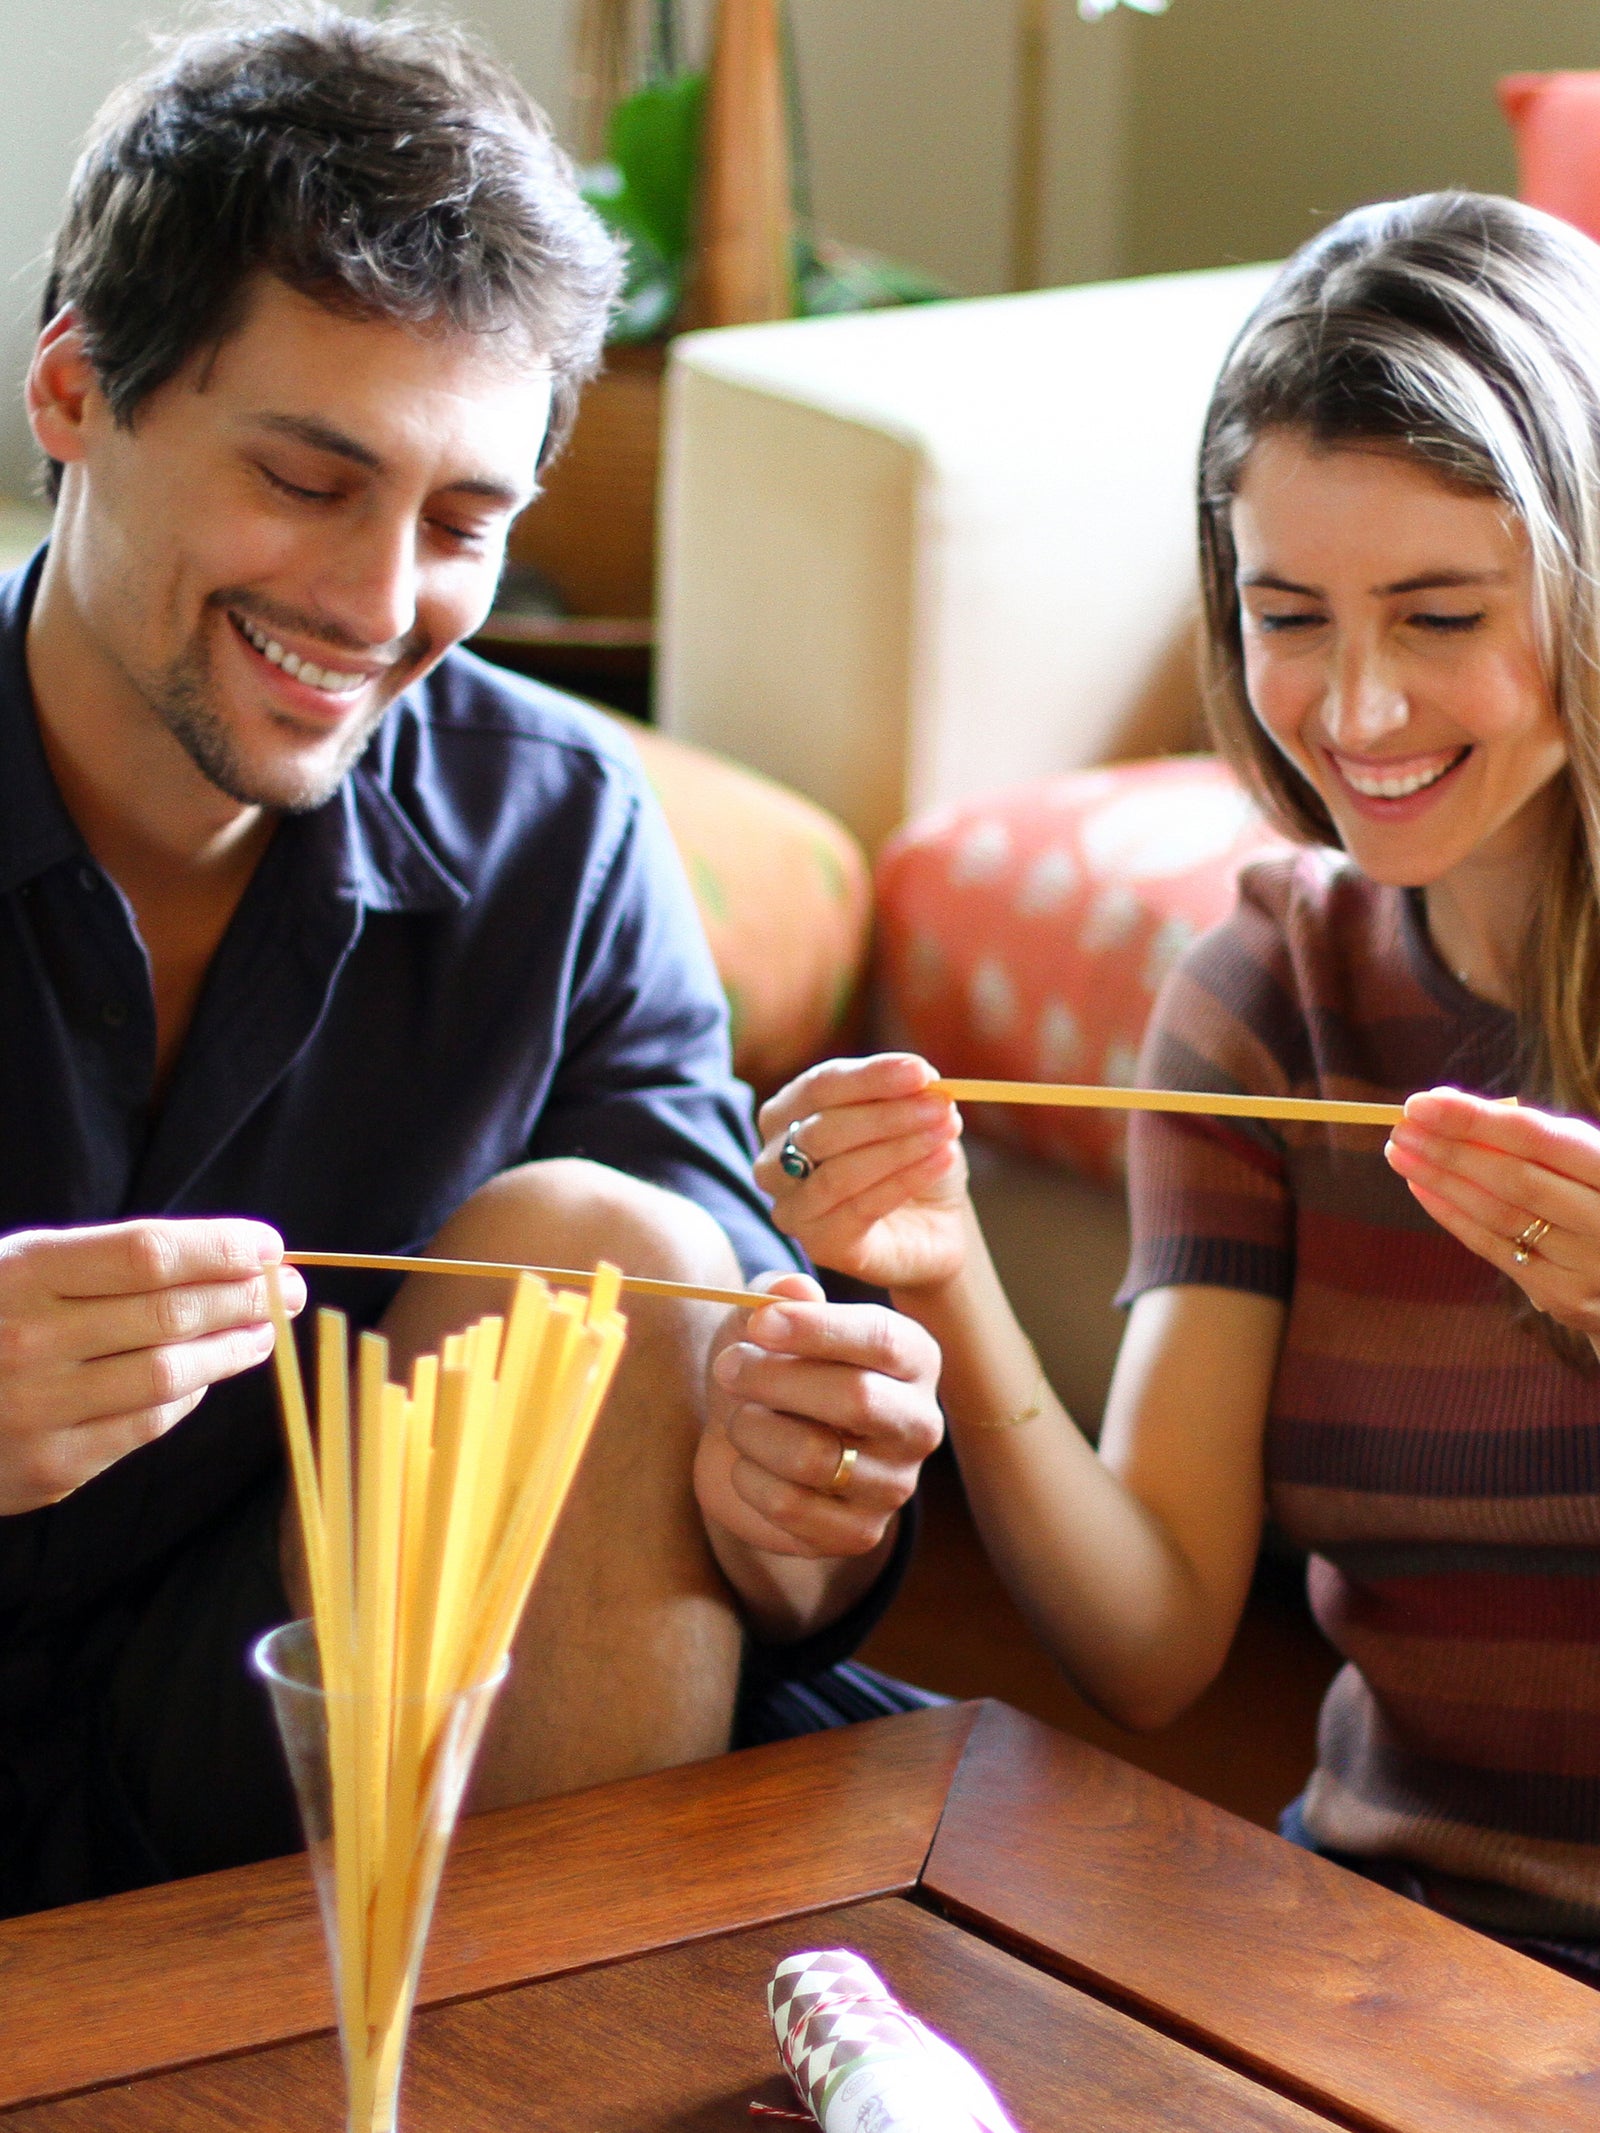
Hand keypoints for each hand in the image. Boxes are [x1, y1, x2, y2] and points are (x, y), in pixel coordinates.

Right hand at [0, 1218, 305, 1514]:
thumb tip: (219, 1257)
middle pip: (170, 1313)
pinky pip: (143, 1425)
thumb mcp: (14, 1268)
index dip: (220, 1247)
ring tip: (264, 1330)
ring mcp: (39, 1408)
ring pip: (169, 1374)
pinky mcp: (49, 1467)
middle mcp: (31, 1339)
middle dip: (243, 1297)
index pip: (148, 1253)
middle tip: (285, 1288)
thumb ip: (101, 1263)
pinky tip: (206, 1377)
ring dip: (232, 1350)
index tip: (268, 1244)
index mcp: (24, 1274)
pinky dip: (185, 1397)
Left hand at [697, 1272, 943, 1563]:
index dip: (815, 1329)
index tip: (758, 1323)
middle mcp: (919, 1422)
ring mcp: (895, 1484)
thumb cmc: (770, 1366)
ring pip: (814, 1457)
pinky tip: (748, 1464)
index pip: (882, 1340)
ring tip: (740, 1419)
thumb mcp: (767, 1319)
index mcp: (912, 1357)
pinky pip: (792, 1508)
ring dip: (754, 1431)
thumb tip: (795, 1289)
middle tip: (726, 1367)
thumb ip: (778, 1295)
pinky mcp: (860, 1533)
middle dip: (774, 1379)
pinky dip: (751, 1481)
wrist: (752, 1445)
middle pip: (856, 1399)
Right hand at [754, 1054, 968, 1291]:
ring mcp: (792, 1208)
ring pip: (838, 1173)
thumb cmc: (911, 1158)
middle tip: (940, 1106)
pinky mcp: (820, 1245)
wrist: (932, 1224)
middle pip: (822, 1130)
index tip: (921, 1072)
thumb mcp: (911, 1114)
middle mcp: (774, 1161)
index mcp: (785, 1115)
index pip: (818, 1087)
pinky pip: (859, 1209)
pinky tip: (940, 1161)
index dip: (870, 1077)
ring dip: (899, 1148)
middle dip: (887, 1115)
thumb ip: (907, 1093)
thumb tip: (920, 1078)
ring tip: (945, 1132)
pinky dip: (904, 1181)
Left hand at [1385, 1088, 1599, 1345]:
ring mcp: (1589, 1265)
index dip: (1475, 1120)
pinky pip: (1495, 1250)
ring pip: (1500, 1217)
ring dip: (1441, 1182)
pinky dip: (1453, 1217)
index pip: (1538, 1138)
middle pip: (1514, 1181)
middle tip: (1401, 1129)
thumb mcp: (1583, 1155)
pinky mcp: (1564, 1297)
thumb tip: (1442, 1105)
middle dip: (1449, 1152)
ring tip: (1401, 1154)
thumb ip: (1525, 1132)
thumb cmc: (1598, 1193)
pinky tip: (1423, 1190)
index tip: (1421, 1104)